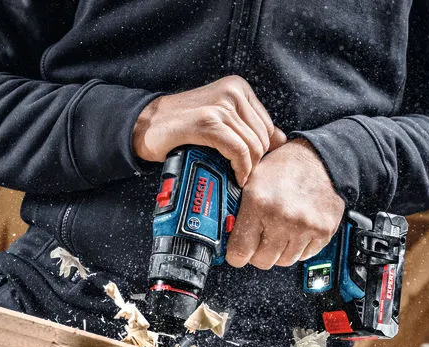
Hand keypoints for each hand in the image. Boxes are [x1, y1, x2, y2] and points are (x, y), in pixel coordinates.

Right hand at [132, 75, 286, 184]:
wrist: (147, 125)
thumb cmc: (184, 127)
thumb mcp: (221, 120)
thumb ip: (250, 126)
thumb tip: (282, 140)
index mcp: (239, 88)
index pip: (268, 126)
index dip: (262, 151)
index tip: (250, 165)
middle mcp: (232, 92)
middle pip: (263, 138)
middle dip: (255, 162)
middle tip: (241, 175)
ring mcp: (220, 105)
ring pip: (253, 146)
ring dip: (247, 168)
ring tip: (236, 177)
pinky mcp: (208, 122)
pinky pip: (238, 151)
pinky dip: (240, 168)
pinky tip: (234, 176)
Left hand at [226, 139, 344, 268]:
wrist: (320, 158)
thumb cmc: (283, 168)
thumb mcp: (252, 181)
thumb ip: (237, 210)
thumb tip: (223, 235)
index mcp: (259, 203)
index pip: (240, 251)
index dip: (236, 255)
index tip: (238, 254)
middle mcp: (282, 217)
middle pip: (263, 261)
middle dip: (258, 253)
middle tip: (260, 239)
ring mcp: (305, 226)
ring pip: (285, 261)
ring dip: (280, 251)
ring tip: (281, 230)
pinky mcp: (323, 231)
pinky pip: (305, 256)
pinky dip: (299, 248)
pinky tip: (297, 230)